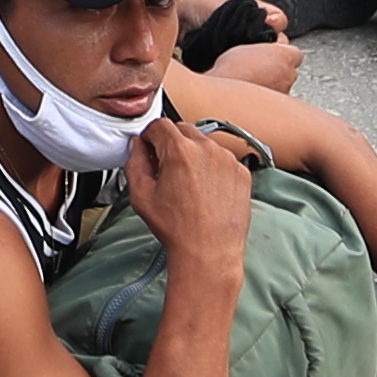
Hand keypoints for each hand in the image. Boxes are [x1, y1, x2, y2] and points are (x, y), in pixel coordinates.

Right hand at [124, 114, 253, 275]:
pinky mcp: (241, 173)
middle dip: (172, 143)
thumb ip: (135, 163)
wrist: (209, 251)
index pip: (160, 125)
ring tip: (188, 184)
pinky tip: (205, 190)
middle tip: (166, 167)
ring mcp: (228, 160)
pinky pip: (223, 160)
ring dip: (194, 155)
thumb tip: (137, 147)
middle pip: (183, 130)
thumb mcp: (142, 196)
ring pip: (205, 144)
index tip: (149, 147)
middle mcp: (207, 150)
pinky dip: (213, 168)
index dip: (150, 136)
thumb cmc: (179, 229)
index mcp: (180, 152)